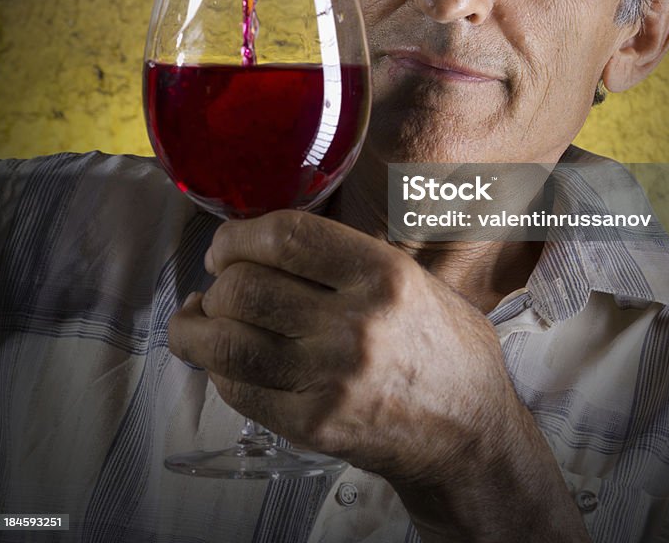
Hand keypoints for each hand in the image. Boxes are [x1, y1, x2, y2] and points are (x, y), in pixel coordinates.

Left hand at [168, 209, 588, 541]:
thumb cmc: (445, 347)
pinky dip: (219, 369)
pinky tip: (224, 359)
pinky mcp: (312, 424)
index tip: (227, 244)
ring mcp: (331, 379)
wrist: (471, 433)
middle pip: (245, 287)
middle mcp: (356, 323)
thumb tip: (272, 236)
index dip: (240, 235)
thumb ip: (351, 255)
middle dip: (218, 280)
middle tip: (218, 281)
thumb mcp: (417, 279)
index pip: (287, 236)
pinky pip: (239, 389)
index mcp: (383, 275)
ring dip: (197, 327)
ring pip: (228, 341)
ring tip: (196, 320)